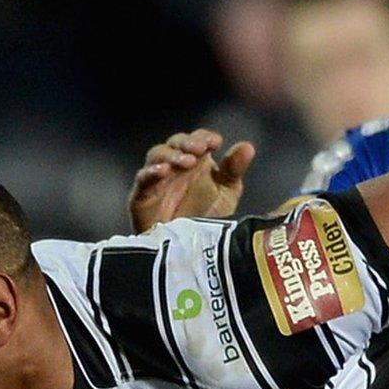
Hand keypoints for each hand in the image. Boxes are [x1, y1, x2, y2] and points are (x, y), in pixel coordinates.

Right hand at [128, 129, 255, 232]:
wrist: (187, 251)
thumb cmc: (205, 218)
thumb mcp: (226, 193)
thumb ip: (234, 170)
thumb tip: (247, 147)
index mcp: (196, 161)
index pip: (197, 139)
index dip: (204, 137)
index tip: (216, 143)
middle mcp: (175, 166)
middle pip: (175, 143)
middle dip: (187, 142)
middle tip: (199, 149)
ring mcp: (157, 179)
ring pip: (157, 155)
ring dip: (171, 155)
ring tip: (186, 162)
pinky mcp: (141, 196)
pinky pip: (142, 179)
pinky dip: (151, 172)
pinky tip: (163, 172)